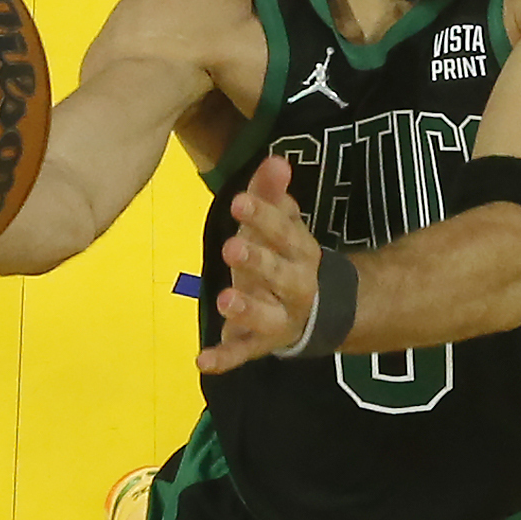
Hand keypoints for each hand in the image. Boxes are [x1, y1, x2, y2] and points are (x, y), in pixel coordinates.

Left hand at [195, 154, 319, 373]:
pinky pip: (244, 352)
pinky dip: (225, 358)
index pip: (285, 232)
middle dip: (258, 262)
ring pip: (268, 316)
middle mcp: (296, 286)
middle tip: (231, 248)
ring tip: (223, 300)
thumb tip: (276, 158)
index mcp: (301, 252)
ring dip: (248, 309)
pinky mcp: (261, 343)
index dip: (264, 218)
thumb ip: (274, 195)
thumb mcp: (282, 225)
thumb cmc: (287, 258)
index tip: (239, 202)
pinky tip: (202, 361)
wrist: (318, 312)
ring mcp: (280, 318)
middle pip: (281, 274)